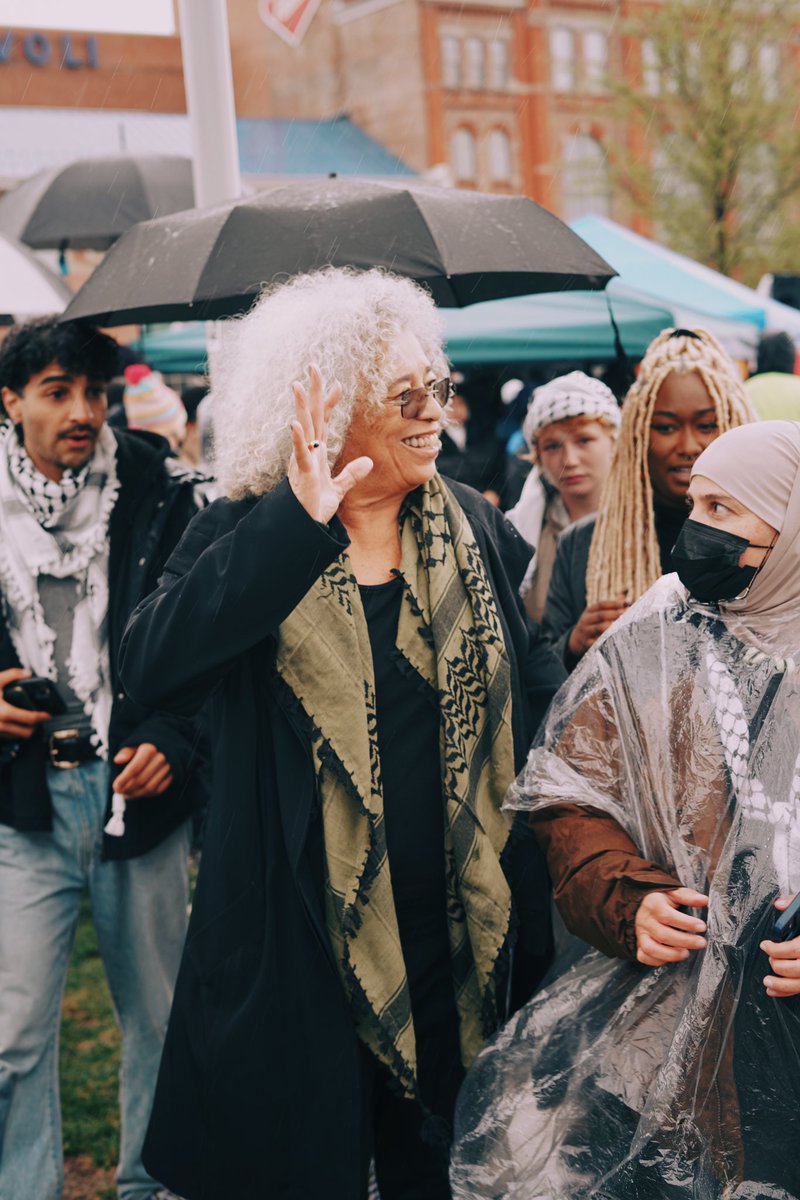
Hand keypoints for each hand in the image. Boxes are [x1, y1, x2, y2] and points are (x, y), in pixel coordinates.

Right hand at [0, 667, 49, 738]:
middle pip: (26, 733)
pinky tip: (12, 724)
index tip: (47, 716)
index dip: (42, 717)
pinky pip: (6, 737)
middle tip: (38, 720)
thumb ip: (12, 675)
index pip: (30, 719)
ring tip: (26, 723)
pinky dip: (12, 733)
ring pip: (16, 737)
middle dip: (34, 727)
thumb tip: (28, 673)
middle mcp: (0, 726)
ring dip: (23, 731)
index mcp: (4, 712)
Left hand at [113, 743, 172, 798]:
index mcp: (150, 749)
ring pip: (150, 787)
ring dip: (136, 794)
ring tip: (126, 794)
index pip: (134, 768)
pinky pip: (159, 790)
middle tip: (119, 792)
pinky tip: (138, 793)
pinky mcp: (173, 775)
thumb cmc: (145, 747)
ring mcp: (169, 768)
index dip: (123, 780)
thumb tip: (117, 760)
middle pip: (141, 780)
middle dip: (128, 789)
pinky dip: (147, 795)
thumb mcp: (134, 745)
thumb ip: (126, 752)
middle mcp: (161, 758)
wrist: (166, 745)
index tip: (115, 786)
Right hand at [288, 364, 372, 523]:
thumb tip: (368, 462)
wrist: (306, 528)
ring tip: (296, 385)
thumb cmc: (316, 508)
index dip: (329, 402)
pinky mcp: (303, 474)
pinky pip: (299, 454)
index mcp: (316, 453)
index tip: (337, 384)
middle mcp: (308, 452)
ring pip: (302, 428)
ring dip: (300, 407)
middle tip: (313, 367)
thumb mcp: (339, 489)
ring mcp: (304, 461)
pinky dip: (297, 439)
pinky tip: (295, 423)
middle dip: (312, 392)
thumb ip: (353, 474)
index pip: (323, 421)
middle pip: (311, 416)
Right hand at [568, 595, 628, 657]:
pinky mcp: (586, 642)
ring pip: (598, 628)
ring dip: (610, 627)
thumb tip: (625, 599)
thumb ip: (610, 606)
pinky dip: (604, 640)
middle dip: (615, 614)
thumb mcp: (597, 613)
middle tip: (627, 614)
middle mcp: (586, 619)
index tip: (626, 604)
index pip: (602, 604)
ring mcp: (585, 631)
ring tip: (622, 626)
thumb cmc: (592, 623)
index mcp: (590, 610)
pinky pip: (595, 642)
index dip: (614, 603)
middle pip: (601, 615)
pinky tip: (614, 639)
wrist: (576, 639)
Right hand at [635, 887, 708, 965]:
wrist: (642, 905)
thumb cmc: (661, 900)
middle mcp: (645, 920)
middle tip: (701, 942)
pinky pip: (644, 956)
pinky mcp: (639, 944)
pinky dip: (657, 960)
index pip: (667, 915)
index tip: (702, 926)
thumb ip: (688, 896)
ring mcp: (641, 933)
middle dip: (685, 941)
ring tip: (686, 953)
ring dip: (670, 954)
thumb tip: (704, 900)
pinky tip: (670, 958)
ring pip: (651, 948)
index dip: (686, 923)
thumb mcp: (673, 893)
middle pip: (663, 934)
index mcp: (653, 904)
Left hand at [761, 895, 799, 997]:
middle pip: (796, 969)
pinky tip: (776, 991)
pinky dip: (788, 991)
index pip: (794, 949)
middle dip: (778, 965)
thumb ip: (795, 902)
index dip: (776, 949)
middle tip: (770, 958)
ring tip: (768, 981)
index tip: (765, 945)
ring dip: (781, 985)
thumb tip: (780, 904)